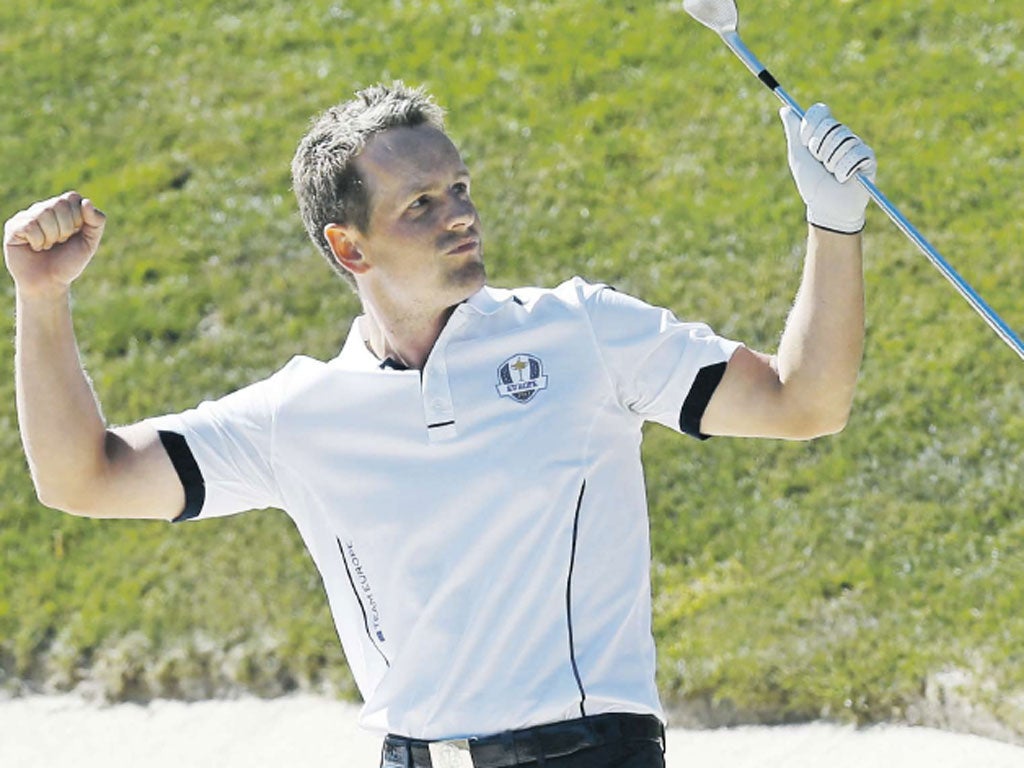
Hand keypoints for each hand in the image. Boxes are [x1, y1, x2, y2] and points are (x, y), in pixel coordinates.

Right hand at [3, 191, 106, 296]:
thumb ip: (96, 222)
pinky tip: (35, 248)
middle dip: (66, 229)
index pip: (72, 198)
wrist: (50, 283)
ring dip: (52, 236)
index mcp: (62, 208)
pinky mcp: (13, 227)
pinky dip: (38, 241)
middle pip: (59, 204)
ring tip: (47, 246)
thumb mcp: (90, 243)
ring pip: (44, 213)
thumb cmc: (69, 262)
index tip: (74, 235)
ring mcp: (27, 216)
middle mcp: (43, 208)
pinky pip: (30, 225)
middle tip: (60, 242)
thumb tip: (87, 202)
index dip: (77, 219)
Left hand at [780, 104, 875, 233]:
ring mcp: (856, 145)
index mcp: (824, 132)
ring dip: (832, 162)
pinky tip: (845, 179)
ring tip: (833, 174)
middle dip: (819, 149)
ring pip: (843, 140)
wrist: (828, 208)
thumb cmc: (812, 184)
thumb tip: (785, 108)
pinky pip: (857, 154)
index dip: (810, 126)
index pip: (820, 112)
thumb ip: (793, 132)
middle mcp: (841, 135)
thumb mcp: (798, 157)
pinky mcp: (868, 158)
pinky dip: (845, 170)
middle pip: (830, 126)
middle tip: (820, 164)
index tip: (805, 142)